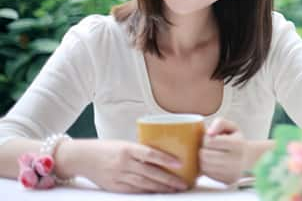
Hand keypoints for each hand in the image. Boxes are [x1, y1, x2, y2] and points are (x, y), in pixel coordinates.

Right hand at [58, 139, 187, 192]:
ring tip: (175, 189)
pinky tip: (158, 193)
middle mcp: (123, 163)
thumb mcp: (124, 144)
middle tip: (183, 183)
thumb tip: (163, 156)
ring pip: (145, 184)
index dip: (166, 159)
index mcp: (127, 148)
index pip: (150, 153)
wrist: (81, 157)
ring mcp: (119, 176)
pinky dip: (148, 192)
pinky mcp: (115, 187)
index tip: (180, 163)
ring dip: (162, 188)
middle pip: (151, 173)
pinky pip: (135, 191)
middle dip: (169, 180)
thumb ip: (140, 151)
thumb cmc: (106, 148)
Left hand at [199, 118, 248, 184]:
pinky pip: (206, 173)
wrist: (250, 160)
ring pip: (203, 165)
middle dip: (203, 149)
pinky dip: (205, 167)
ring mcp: (230, 172)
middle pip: (204, 154)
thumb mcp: (232, 128)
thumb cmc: (238, 142)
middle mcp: (235, 160)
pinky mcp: (225, 181)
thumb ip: (220, 123)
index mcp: (237, 144)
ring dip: (202, 158)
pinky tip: (211, 162)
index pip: (210, 141)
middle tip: (208, 146)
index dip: (206, 138)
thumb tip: (209, 132)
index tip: (210, 138)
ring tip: (210, 153)